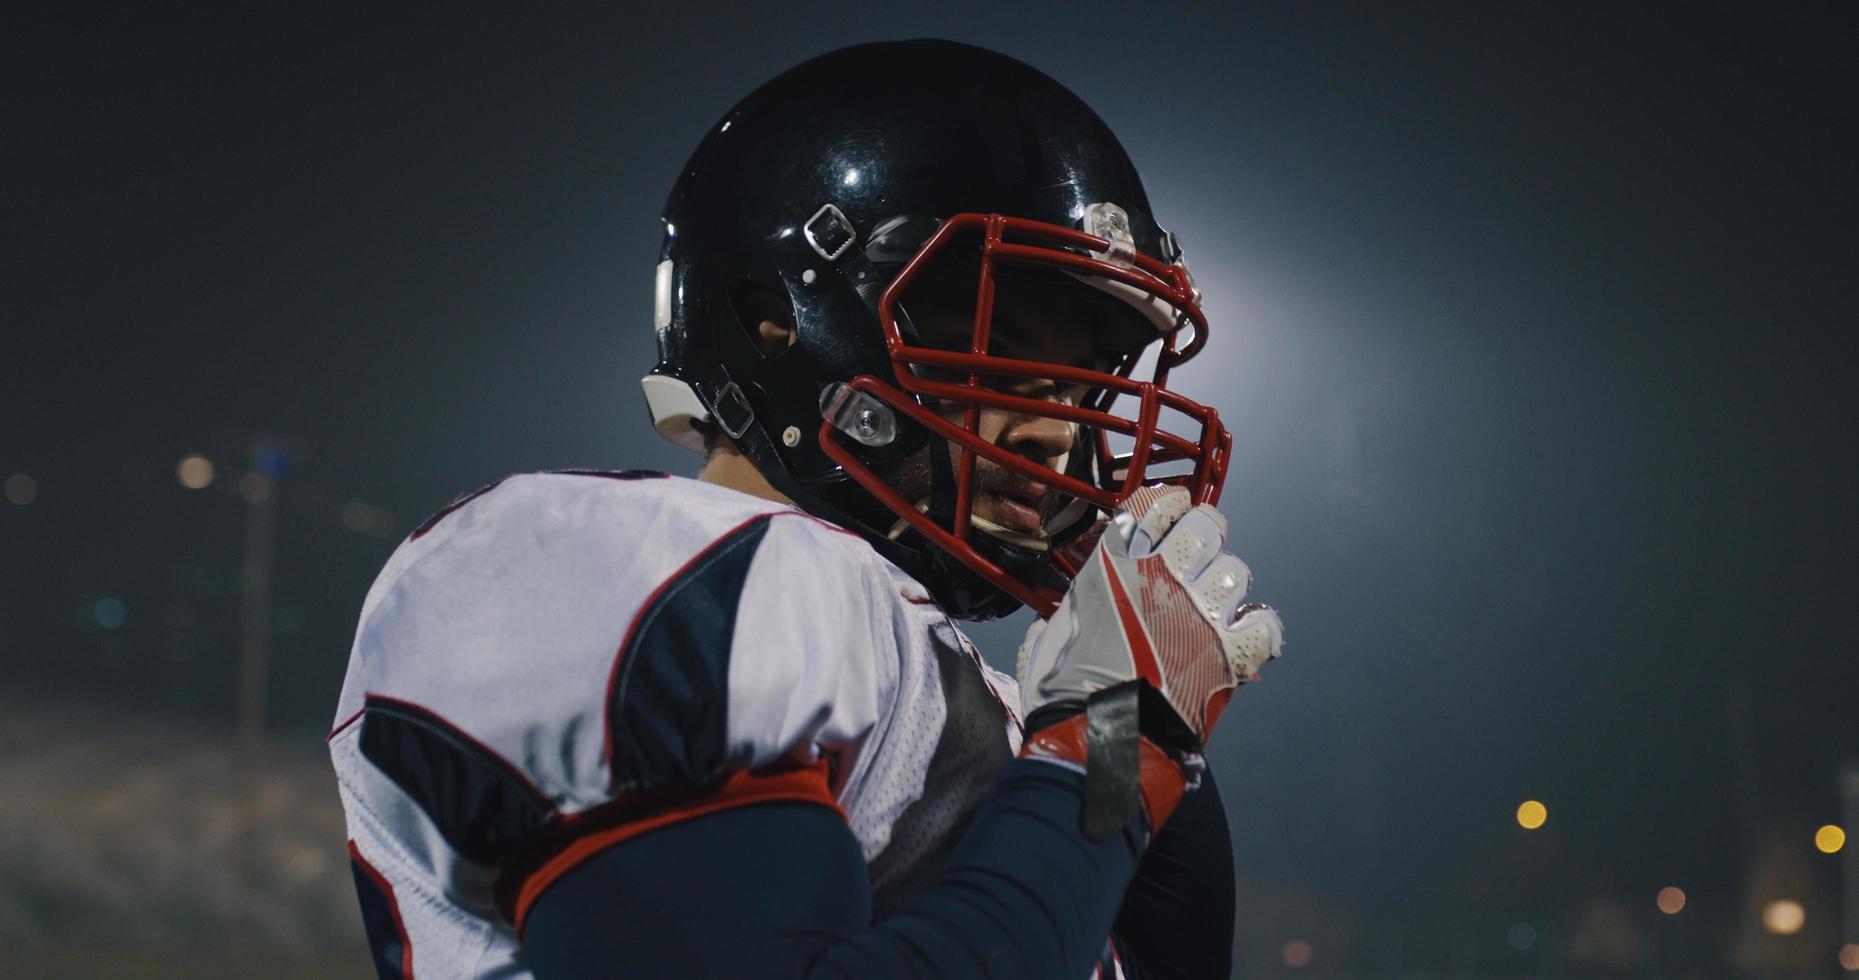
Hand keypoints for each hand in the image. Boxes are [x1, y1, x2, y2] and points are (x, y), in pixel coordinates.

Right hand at [1017, 486, 1282, 744]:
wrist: (1096, 738)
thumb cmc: (1063, 691)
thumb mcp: (1050, 636)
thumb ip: (1068, 614)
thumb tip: (1065, 621)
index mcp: (1114, 566)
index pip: (1154, 505)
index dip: (1169, 503)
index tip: (1173, 511)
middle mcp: (1161, 578)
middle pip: (1205, 527)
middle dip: (1205, 536)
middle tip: (1199, 555)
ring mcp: (1199, 614)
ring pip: (1235, 571)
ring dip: (1225, 585)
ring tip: (1215, 605)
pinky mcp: (1227, 654)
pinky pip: (1264, 623)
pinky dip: (1260, 627)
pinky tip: (1248, 633)